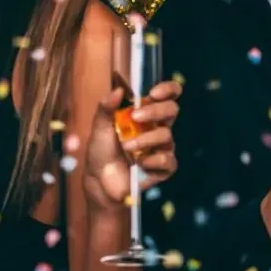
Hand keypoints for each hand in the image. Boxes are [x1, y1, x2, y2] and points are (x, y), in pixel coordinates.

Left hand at [85, 80, 182, 207]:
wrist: (99, 180)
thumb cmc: (101, 151)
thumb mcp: (100, 127)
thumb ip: (106, 107)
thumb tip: (118, 90)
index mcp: (146, 114)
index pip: (168, 96)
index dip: (168, 90)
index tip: (153, 93)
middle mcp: (157, 128)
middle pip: (172, 110)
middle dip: (155, 111)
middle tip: (136, 116)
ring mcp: (163, 147)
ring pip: (166, 135)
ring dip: (144, 140)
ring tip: (126, 147)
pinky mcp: (164, 167)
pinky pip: (168, 160)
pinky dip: (152, 161)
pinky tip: (140, 164)